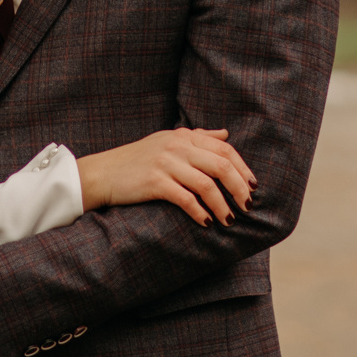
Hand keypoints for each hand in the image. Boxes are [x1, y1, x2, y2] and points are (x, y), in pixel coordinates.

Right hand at [77, 128, 255, 225]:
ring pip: (206, 184)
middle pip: (221, 166)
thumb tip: (226, 134)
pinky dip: (200, 212)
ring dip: (222, 205)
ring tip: (229, 220)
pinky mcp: (155, 182)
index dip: (243, 169)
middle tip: (247, 206)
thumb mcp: (168, 140)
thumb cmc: (137, 160)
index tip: (253, 187)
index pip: (225, 149)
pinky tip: (206, 222)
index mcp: (184, 136)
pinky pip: (185, 198)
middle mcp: (177, 146)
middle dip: (239, 188)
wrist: (103, 172)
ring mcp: (166, 163)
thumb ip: (198, 136)